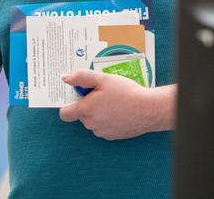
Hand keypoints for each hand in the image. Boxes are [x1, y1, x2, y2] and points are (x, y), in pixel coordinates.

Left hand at [58, 69, 175, 139]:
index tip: (76, 96)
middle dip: (86, 104)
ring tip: (111, 101)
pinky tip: (117, 110)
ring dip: (97, 112)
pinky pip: (102, 127)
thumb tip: (65, 78)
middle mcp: (91, 124)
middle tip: (100, 93)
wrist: (149, 109)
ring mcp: (102, 132)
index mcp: (86, 110)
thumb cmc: (127, 93)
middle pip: (80, 114)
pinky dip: (106, 119)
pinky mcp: (112, 136)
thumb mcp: (102, 78)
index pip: (65, 113)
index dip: (68, 104)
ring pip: (92, 121)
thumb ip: (81, 77)